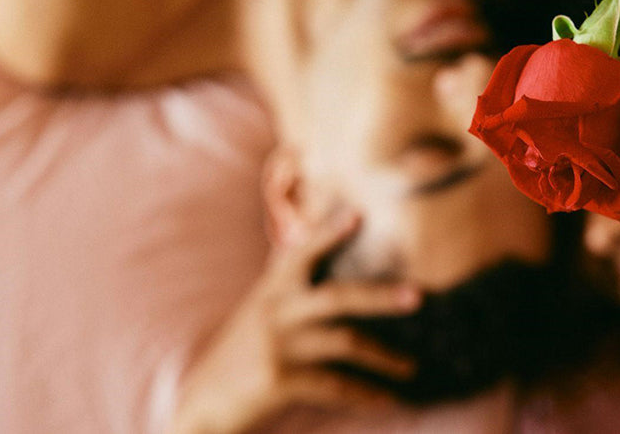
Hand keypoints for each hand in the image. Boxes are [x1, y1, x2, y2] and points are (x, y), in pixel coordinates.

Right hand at [170, 167, 421, 433]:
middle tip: (418, 296)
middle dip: (381, 296)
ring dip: (383, 357)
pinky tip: (386, 401)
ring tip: (411, 368)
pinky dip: (364, 395)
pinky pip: (335, 386)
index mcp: (270, 291)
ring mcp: (277, 346)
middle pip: (338, 296)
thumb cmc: (237, 358)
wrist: (201, 405)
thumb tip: (306, 249)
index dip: (328, 233)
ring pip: (344, 342)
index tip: (357, 214)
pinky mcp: (279, 381)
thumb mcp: (256, 314)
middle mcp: (274, 312)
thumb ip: (285, 288)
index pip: (301, 253)